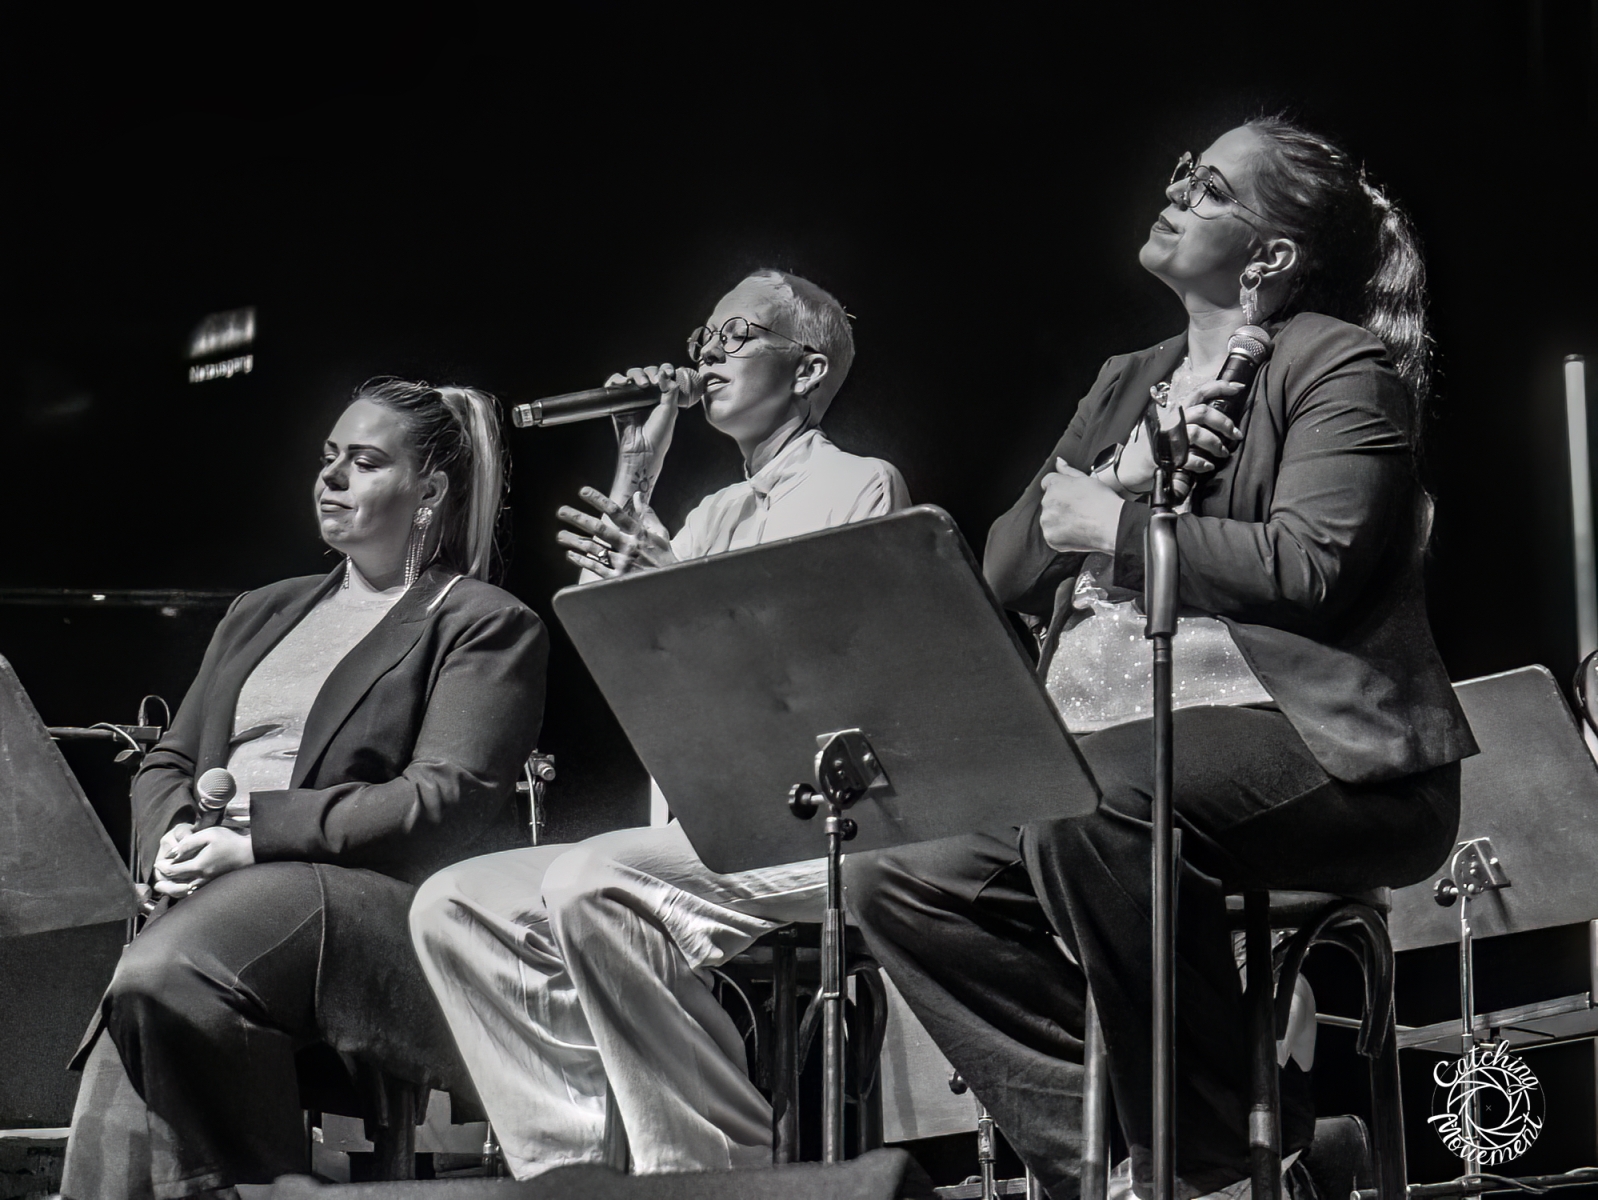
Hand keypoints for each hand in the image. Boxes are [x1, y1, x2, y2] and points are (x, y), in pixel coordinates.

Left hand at [152, 826, 253, 897]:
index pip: (174, 870)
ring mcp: (208, 883)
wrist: (250, 853)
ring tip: (163, 889)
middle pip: (176, 884)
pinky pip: (193, 892)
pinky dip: (183, 893)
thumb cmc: (230, 841)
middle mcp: (201, 878)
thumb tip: (172, 853)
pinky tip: (182, 890)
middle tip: (156, 880)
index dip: (163, 867)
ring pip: (184, 891)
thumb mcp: (209, 834)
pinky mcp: (213, 884)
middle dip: (164, 882)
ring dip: (171, 890)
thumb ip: (189, 842)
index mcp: (198, 865)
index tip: (158, 863)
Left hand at [557, 486, 677, 578]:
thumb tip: (638, 495)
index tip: (583, 491)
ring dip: (574, 540)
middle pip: (598, 528)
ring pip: (592, 547)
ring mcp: (622, 563)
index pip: (615, 512)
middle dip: (578, 518)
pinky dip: (581, 560)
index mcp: (639, 533)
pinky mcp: (617, 579)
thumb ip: (647, 514)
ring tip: (560, 535)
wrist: (671, 587)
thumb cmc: (665, 558)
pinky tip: (570, 554)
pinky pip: (594, 567)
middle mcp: (629, 546)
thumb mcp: (660, 534)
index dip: (598, 500)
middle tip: (561, 511)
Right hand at [605, 363, 700, 461]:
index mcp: (661, 396)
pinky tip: (623, 383)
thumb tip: (664, 372)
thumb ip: (670, 390)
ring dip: (636, 374)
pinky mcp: (618, 402)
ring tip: (642, 383)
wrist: (643, 450)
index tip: (669, 372)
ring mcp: (632, 397)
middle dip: (650, 372)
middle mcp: (646, 395)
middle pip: (646, 372)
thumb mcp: (670, 411)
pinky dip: (616, 380)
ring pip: (631, 375)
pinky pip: (614, 385)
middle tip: (653, 382)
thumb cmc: (658, 434)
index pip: (662, 375)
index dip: (665, 369)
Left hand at [1039, 459, 1123, 553]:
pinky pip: (1053, 534)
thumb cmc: (1102, 500)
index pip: (1047, 483)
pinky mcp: (1050, 537)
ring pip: (1050, 519)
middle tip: (1081, 510)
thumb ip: (1068, 470)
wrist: (1112, 525)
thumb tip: (1058, 461)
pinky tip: (1078, 532)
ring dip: (1060, 520)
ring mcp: (1047, 521)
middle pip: (1049, 502)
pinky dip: (1062, 535)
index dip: (1061, 488)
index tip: (1072, 496)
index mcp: (1054, 484)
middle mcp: (1046, 502)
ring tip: (1081, 522)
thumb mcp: (1086, 479)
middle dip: (1060, 505)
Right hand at [1110, 380, 1244, 495]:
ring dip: (1215, 444)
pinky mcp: (1164, 455)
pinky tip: (1207, 466)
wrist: (1130, 467)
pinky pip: (1188, 458)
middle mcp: (1172, 420)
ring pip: (1198, 433)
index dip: (1220, 387)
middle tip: (1235, 435)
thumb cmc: (1157, 447)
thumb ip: (1191, 421)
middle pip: (1203, 412)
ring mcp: (1167, 437)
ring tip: (1223, 453)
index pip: (1199, 392)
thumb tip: (1219, 419)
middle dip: (1224, 422)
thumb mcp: (1173, 428)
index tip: (1238, 387)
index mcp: (1177, 411)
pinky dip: (1201, 463)